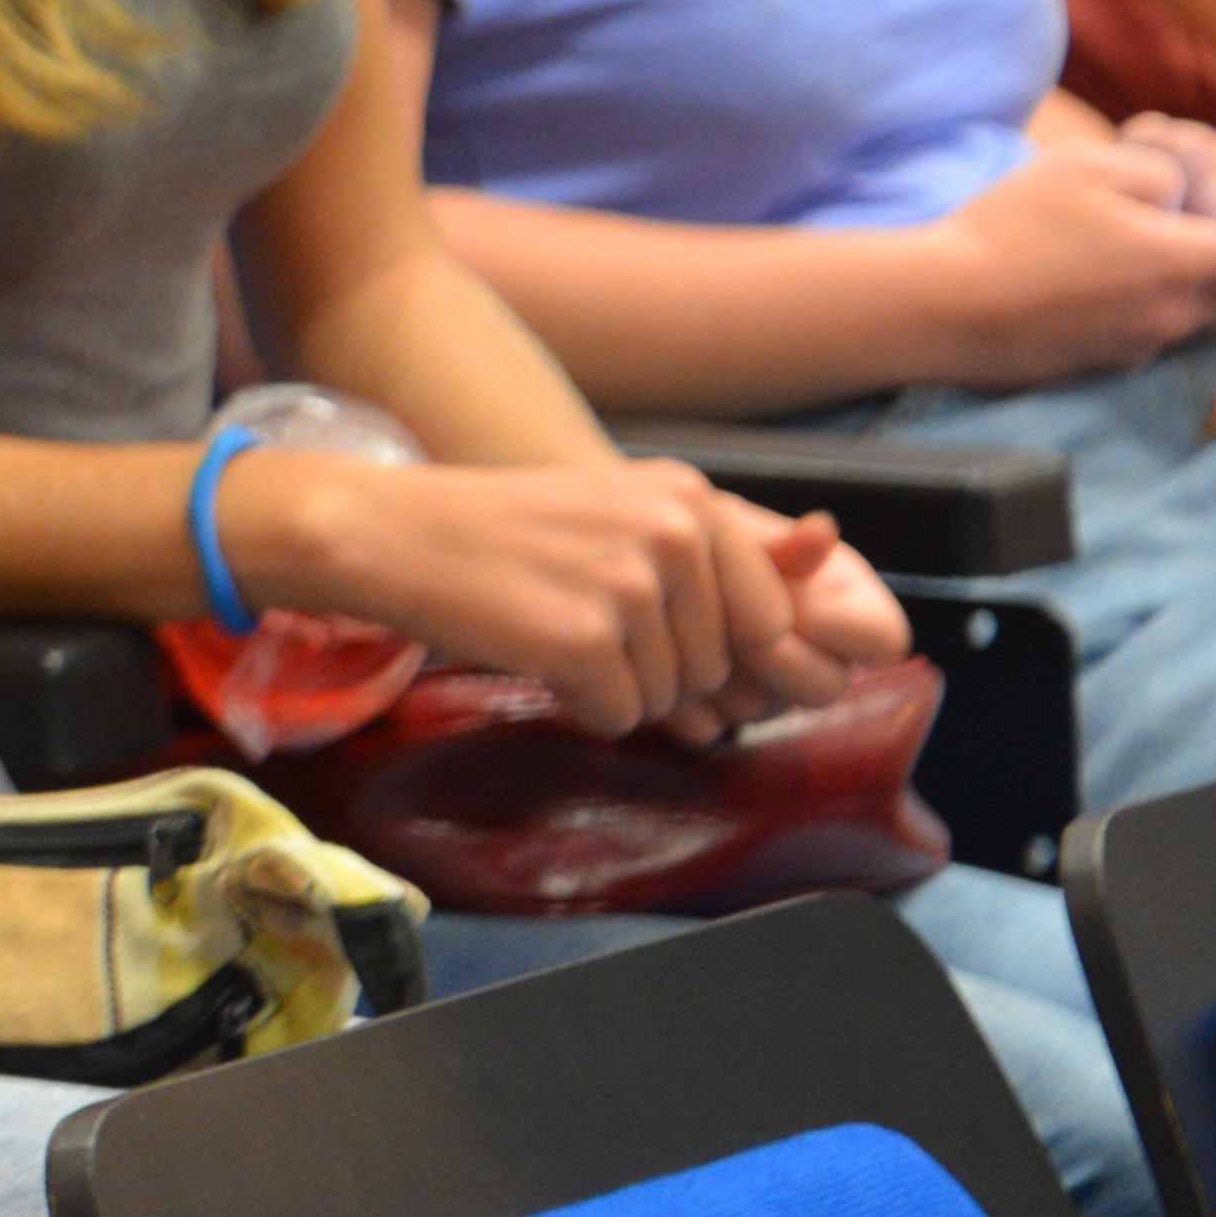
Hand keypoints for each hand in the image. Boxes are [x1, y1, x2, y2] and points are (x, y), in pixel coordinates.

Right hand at [240, 450, 901, 741]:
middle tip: (577, 621)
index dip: (717, 649)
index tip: (652, 634)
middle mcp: (673, 535)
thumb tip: (824, 583)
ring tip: (550, 627)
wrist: (391, 533)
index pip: (767, 619)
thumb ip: (718, 555)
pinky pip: (621, 717)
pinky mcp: (583, 643)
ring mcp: (629, 588)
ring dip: (616, 686)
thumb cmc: (504, 532)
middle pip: (719, 666)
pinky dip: (580, 704)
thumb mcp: (621, 514)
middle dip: (657, 669)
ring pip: (672, 697)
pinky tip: (531, 650)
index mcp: (691, 499)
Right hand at [918, 135, 1215, 377]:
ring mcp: (1154, 343)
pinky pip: (1194, 333)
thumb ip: (1169, 168)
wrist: (938, 309)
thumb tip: (1213, 193)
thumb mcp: (1089, 166)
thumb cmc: (1009, 231)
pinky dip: (1214, 308)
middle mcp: (1187, 313)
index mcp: (1190, 262)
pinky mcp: (1120, 359)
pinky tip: (1182, 282)